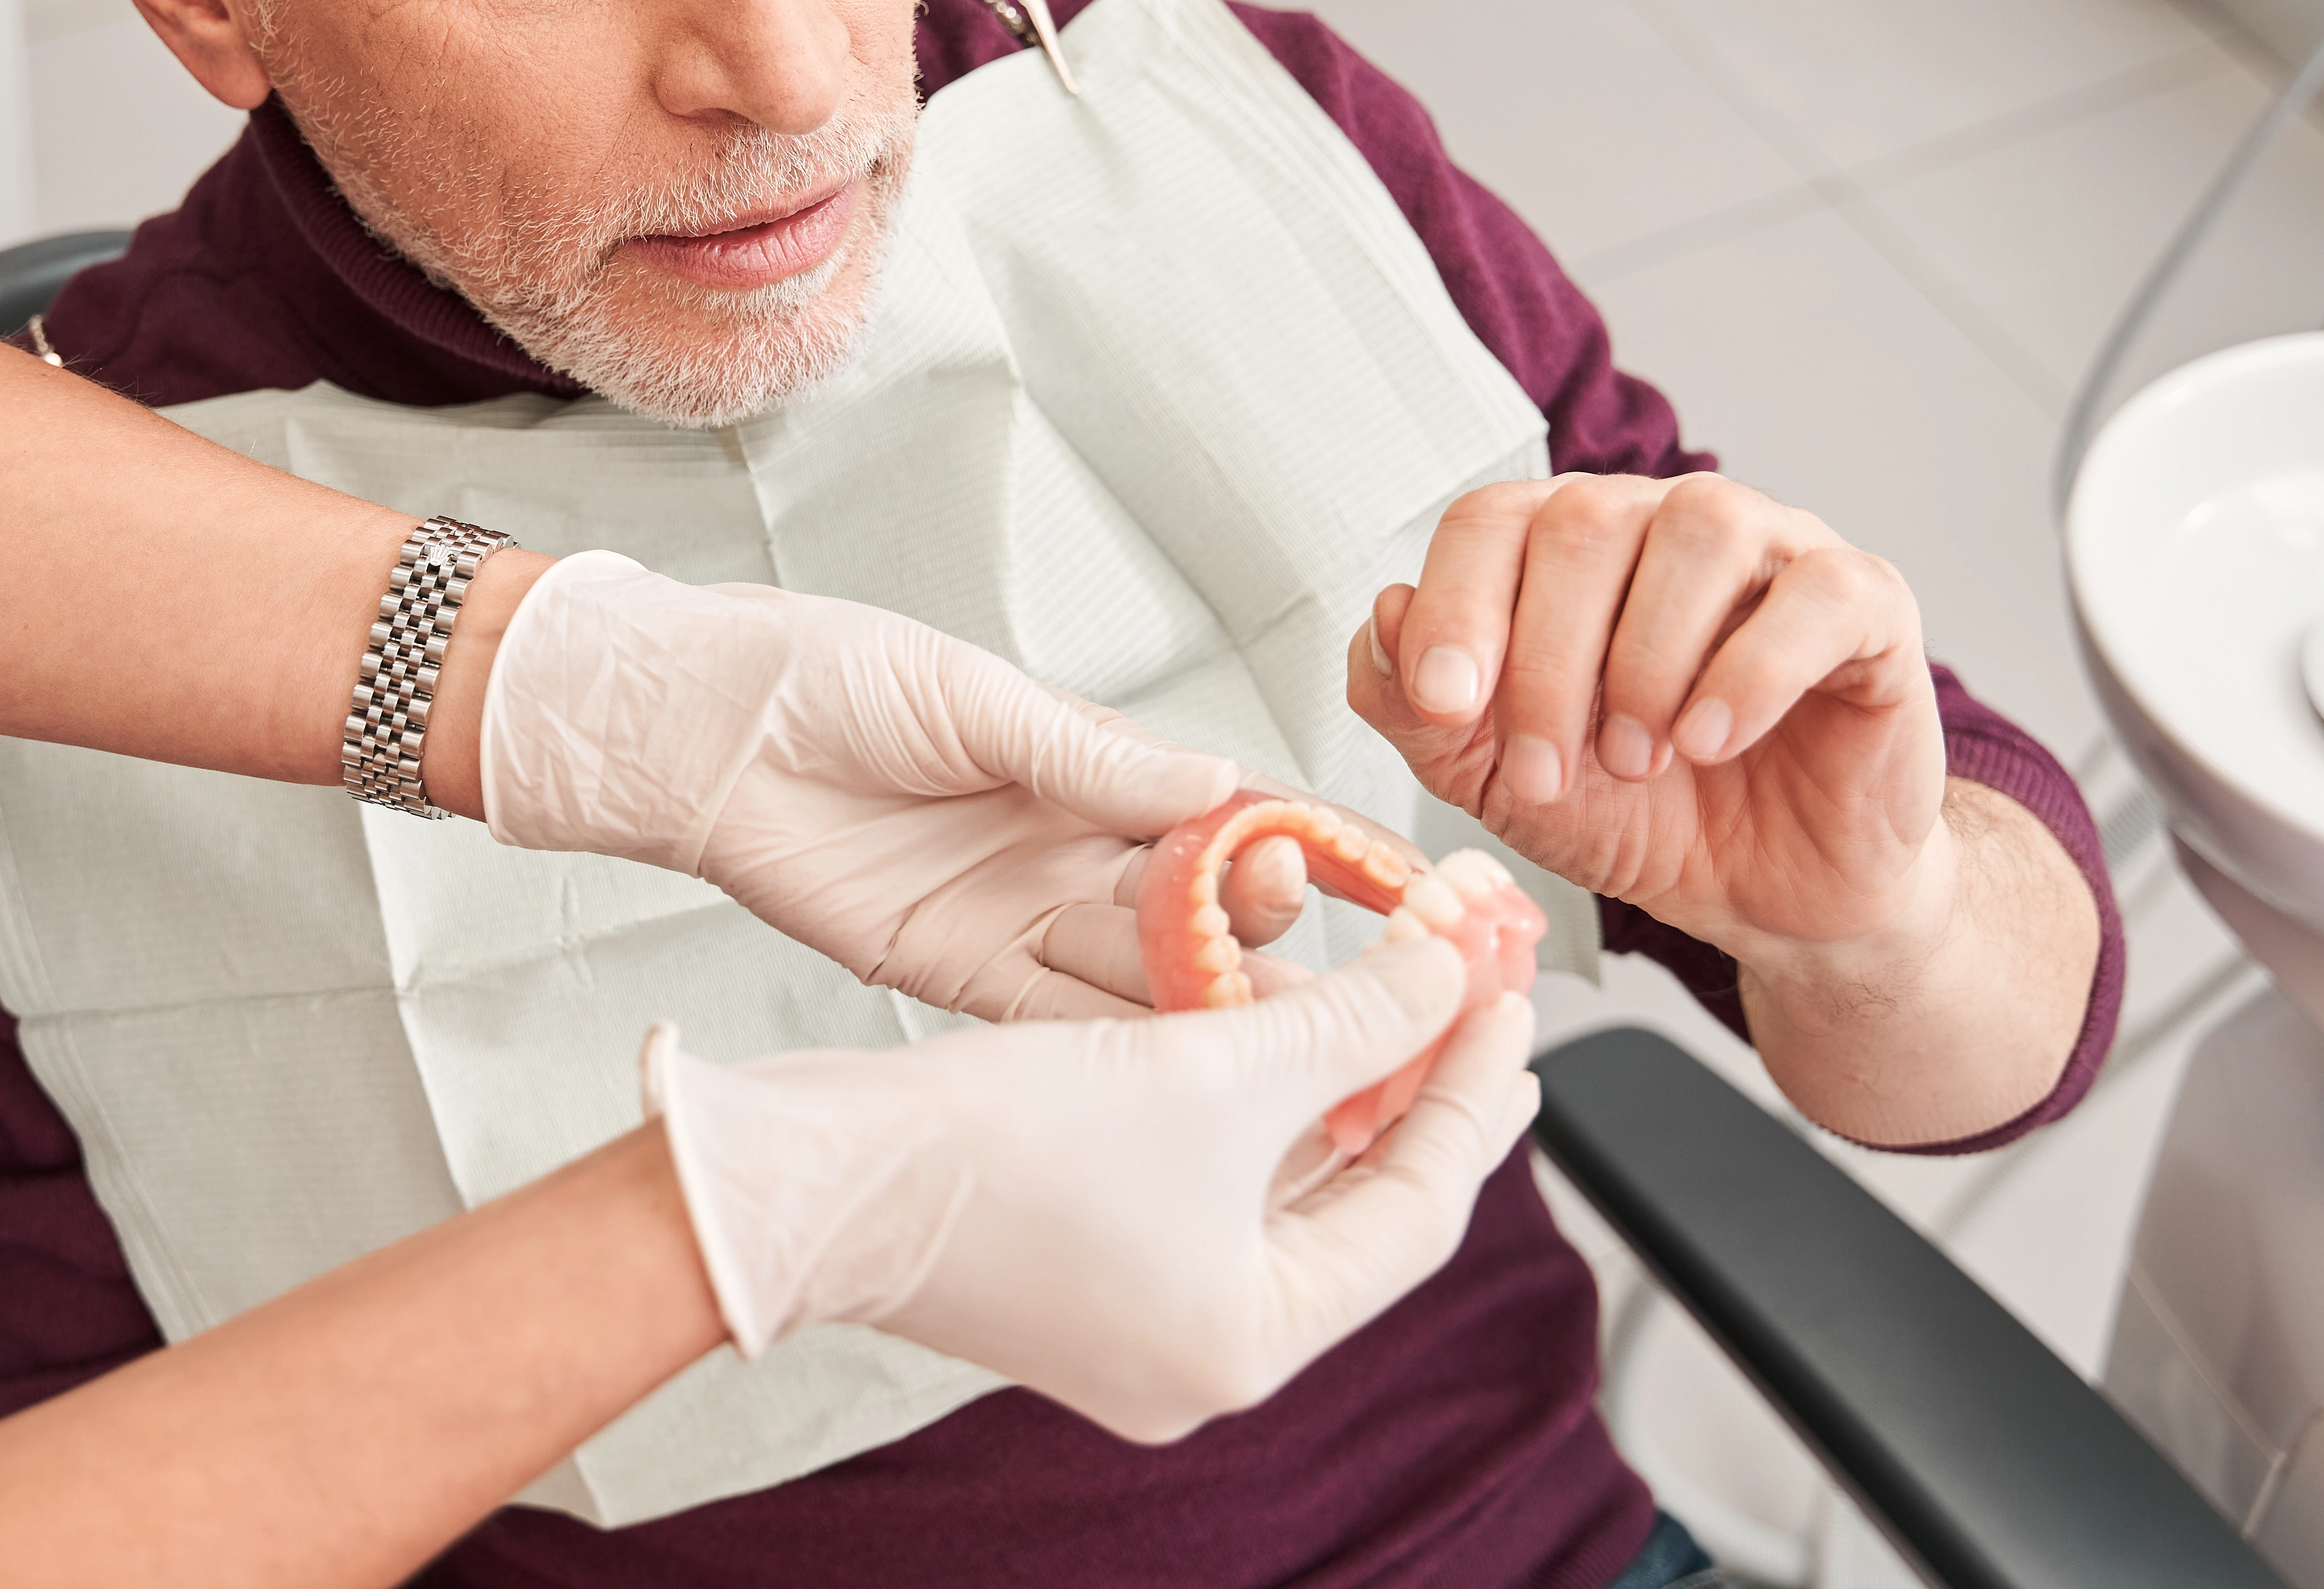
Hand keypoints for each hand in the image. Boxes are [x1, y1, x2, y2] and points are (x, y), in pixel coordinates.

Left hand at [475, 552, 1311, 1019]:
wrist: (699, 729)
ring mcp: (1020, 916)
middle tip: (1332, 953)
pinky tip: (1177, 1074)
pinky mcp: (957, 972)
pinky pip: (1053, 1019)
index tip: (1401, 877)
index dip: (1311, 841)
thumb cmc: (824, 676)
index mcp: (1092, 765)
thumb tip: (1219, 785)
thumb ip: (1088, 757)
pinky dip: (1113, 1046)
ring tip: (1287, 1035)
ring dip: (1209, 1005)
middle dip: (1264, 930)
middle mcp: (1071, 848)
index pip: (1230, 809)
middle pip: (1199, 905)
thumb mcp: (968, 698)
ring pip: (1140, 973)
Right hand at [645, 942, 1540, 1443]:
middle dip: (1416, 1093)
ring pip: (1280, 1192)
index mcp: (1251, 1341)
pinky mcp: (1080, 1269)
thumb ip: (1354, 1020)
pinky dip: (1252, 1109)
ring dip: (1335, 1090)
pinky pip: (1208, 1186)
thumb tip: (1454, 970)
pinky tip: (1280, 1035)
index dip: (1470, 1090)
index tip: (1508, 997)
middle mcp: (1201, 1352)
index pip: (1416, 1209)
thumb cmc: (992, 1150)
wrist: (815, 1174)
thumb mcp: (1209, 1066)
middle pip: (1356, 1208)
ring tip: (1401, 1004)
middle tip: (1482, 1006)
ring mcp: (1136, 1319)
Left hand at [1348, 474, 1950, 967]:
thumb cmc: (1639, 815)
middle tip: (1549, 770)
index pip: (1492, 518)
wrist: (1768, 894)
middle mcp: (1667, 523)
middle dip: (1546, 660)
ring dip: (1646, 659)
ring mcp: (1775, 552)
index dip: (1456, 604)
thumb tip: (1382, 612)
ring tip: (1637, 758)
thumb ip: (1419, 709)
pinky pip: (1817, 592)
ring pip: (1699, 529)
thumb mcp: (1498, 780)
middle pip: (1585, 519)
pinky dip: (1753, 669)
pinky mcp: (1868, 605)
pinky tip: (1711, 739)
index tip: (1444, 704)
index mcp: (1569, 549)